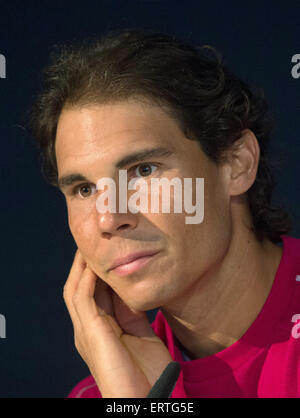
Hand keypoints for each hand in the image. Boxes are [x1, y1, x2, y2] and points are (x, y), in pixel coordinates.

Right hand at [63, 249, 172, 397]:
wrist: (145, 398)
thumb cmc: (145, 372)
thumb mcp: (140, 333)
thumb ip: (133, 312)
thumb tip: (131, 290)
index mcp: (99, 329)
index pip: (93, 292)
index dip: (98, 271)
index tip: (107, 252)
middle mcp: (87, 328)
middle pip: (80, 288)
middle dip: (85, 265)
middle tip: (94, 243)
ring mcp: (85, 330)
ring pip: (75, 290)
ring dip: (82, 268)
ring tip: (90, 248)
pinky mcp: (90, 333)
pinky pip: (83, 299)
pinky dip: (87, 280)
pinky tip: (94, 266)